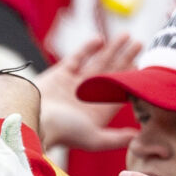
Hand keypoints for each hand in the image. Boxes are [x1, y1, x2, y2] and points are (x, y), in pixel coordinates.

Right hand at [37, 35, 142, 151]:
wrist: (30, 120)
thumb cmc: (61, 132)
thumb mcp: (92, 139)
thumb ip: (114, 139)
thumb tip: (136, 137)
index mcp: (96, 112)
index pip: (119, 93)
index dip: (132, 79)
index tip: (144, 67)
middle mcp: (86, 98)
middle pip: (111, 74)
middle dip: (125, 59)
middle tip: (139, 44)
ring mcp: (73, 85)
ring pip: (97, 63)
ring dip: (113, 49)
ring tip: (126, 35)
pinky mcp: (60, 74)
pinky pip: (77, 57)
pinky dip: (88, 48)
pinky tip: (100, 40)